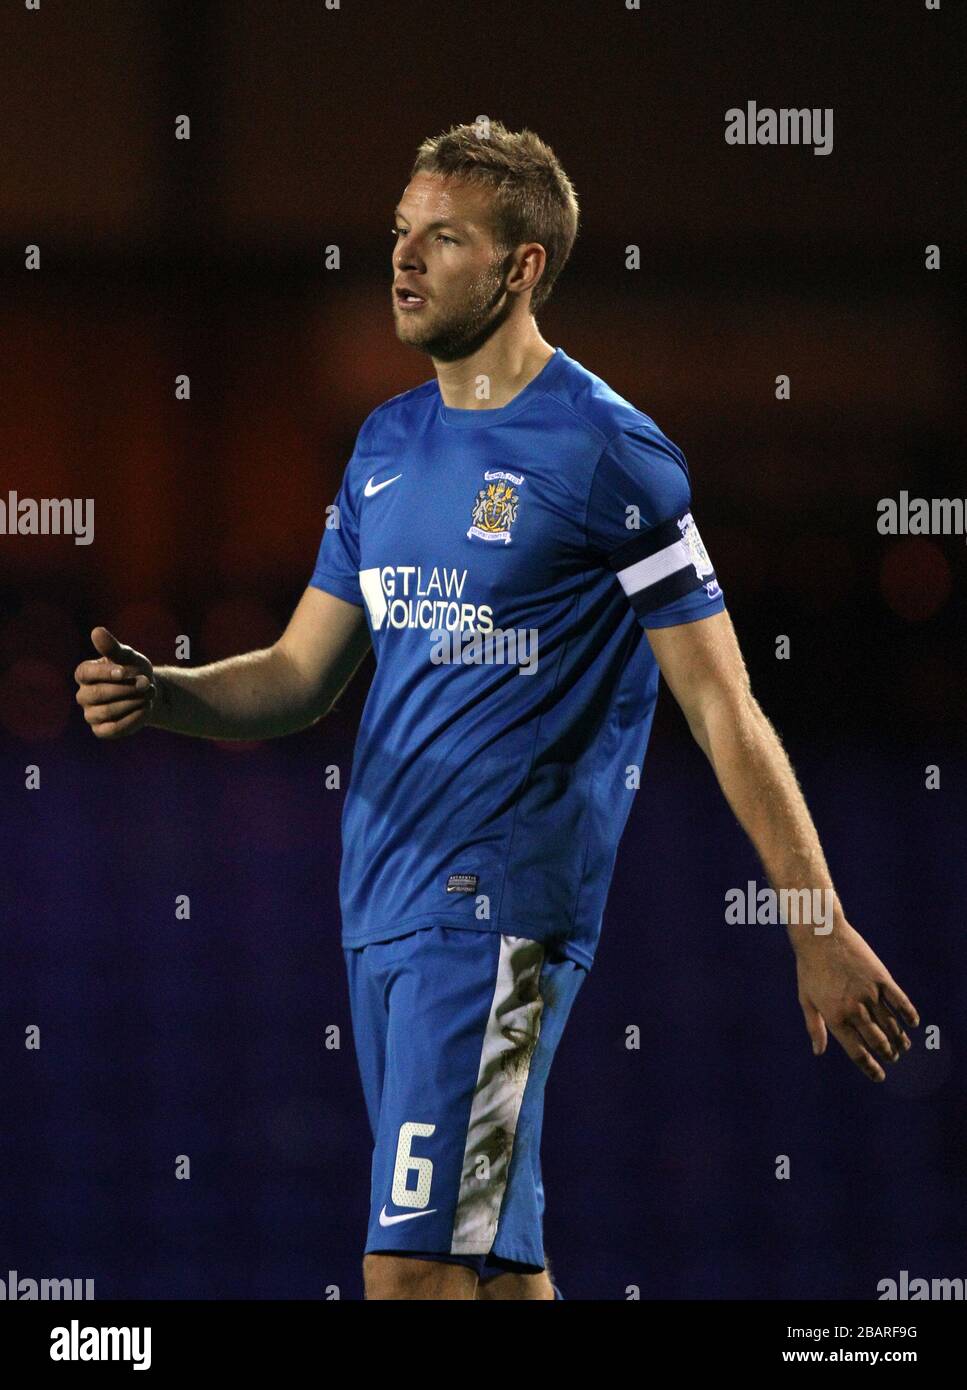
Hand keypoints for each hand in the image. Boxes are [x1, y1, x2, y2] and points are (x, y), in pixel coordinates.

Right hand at [74, 626, 156, 738]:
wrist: (148, 692)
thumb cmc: (134, 670)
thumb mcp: (128, 657)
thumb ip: (113, 647)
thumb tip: (97, 631)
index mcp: (85, 674)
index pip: (87, 673)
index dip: (106, 673)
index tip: (126, 672)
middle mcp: (83, 695)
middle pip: (98, 694)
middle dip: (126, 689)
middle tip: (146, 683)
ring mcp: (91, 714)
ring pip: (107, 712)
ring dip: (133, 702)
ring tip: (149, 693)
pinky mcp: (102, 730)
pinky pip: (113, 729)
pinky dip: (132, 718)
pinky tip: (146, 708)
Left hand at [795, 920, 918, 1081]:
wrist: (821, 935)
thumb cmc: (810, 967)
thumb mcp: (806, 998)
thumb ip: (815, 1027)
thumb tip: (818, 1052)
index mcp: (835, 1017)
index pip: (857, 1052)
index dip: (870, 1067)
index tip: (880, 1076)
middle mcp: (854, 1009)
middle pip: (878, 1042)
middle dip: (887, 1054)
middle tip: (892, 1058)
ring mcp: (869, 993)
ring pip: (891, 1025)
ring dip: (899, 1040)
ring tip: (903, 1047)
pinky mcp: (881, 978)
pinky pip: (900, 1002)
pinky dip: (909, 1015)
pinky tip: (913, 1024)